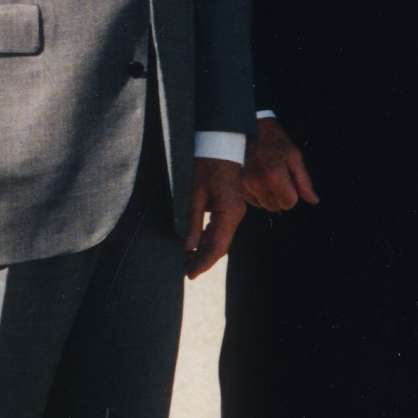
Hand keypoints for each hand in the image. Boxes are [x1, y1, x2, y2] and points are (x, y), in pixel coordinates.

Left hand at [185, 157, 246, 278]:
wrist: (220, 143)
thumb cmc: (206, 163)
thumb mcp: (194, 192)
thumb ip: (192, 221)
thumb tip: (189, 247)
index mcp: (229, 211)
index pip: (217, 246)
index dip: (203, 263)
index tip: (189, 275)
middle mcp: (235, 214)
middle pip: (220, 246)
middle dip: (202, 261)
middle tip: (182, 271)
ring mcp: (234, 210)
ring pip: (219, 239)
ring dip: (203, 251)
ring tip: (184, 261)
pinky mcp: (229, 206)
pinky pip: (219, 229)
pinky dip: (206, 239)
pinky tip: (193, 245)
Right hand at [242, 116, 317, 212]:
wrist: (250, 130)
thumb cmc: (275, 142)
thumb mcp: (294, 157)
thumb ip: (304, 181)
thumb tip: (313, 201)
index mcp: (274, 177)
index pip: (289, 203)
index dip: (293, 194)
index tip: (290, 181)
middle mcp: (257, 185)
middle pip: (275, 207)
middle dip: (281, 196)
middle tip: (279, 178)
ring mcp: (245, 186)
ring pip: (263, 205)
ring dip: (269, 196)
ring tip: (268, 177)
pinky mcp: (237, 186)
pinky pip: (252, 201)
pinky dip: (258, 194)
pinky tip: (259, 179)